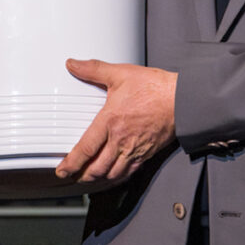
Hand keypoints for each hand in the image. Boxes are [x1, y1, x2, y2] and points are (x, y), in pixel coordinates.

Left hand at [53, 60, 177, 186]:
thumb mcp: (120, 73)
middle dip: (82, 176)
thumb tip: (73, 64)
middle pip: (97, 168)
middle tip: (72, 177)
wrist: (182, 100)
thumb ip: (93, 69)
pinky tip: (113, 176)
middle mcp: (121, 140)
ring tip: (89, 179)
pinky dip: (117, 178)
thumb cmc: (154, 87)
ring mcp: (135, 149)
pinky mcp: (147, 153)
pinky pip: (129, 172)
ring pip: (113, 173)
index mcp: (110, 122)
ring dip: (98, 179)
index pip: (85, 149)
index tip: (62, 170)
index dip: (72, 163)